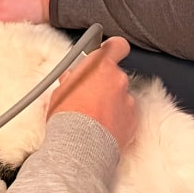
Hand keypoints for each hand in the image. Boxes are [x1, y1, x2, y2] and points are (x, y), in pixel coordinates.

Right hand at [47, 36, 135, 151]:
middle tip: (89, 96)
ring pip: (121, 95)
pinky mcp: (133, 118)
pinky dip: (118, 118)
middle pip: (114, 75)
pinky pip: (126, 113)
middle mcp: (117, 78)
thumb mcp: (59, 93)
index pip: (116, 46)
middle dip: (105, 84)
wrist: (80, 146)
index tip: (107, 53)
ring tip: (95, 117)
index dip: (113, 49)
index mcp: (99, 66)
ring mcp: (127, 98)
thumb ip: (71, 80)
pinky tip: (103, 127)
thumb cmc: (67, 118)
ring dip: (111, 102)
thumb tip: (72, 79)